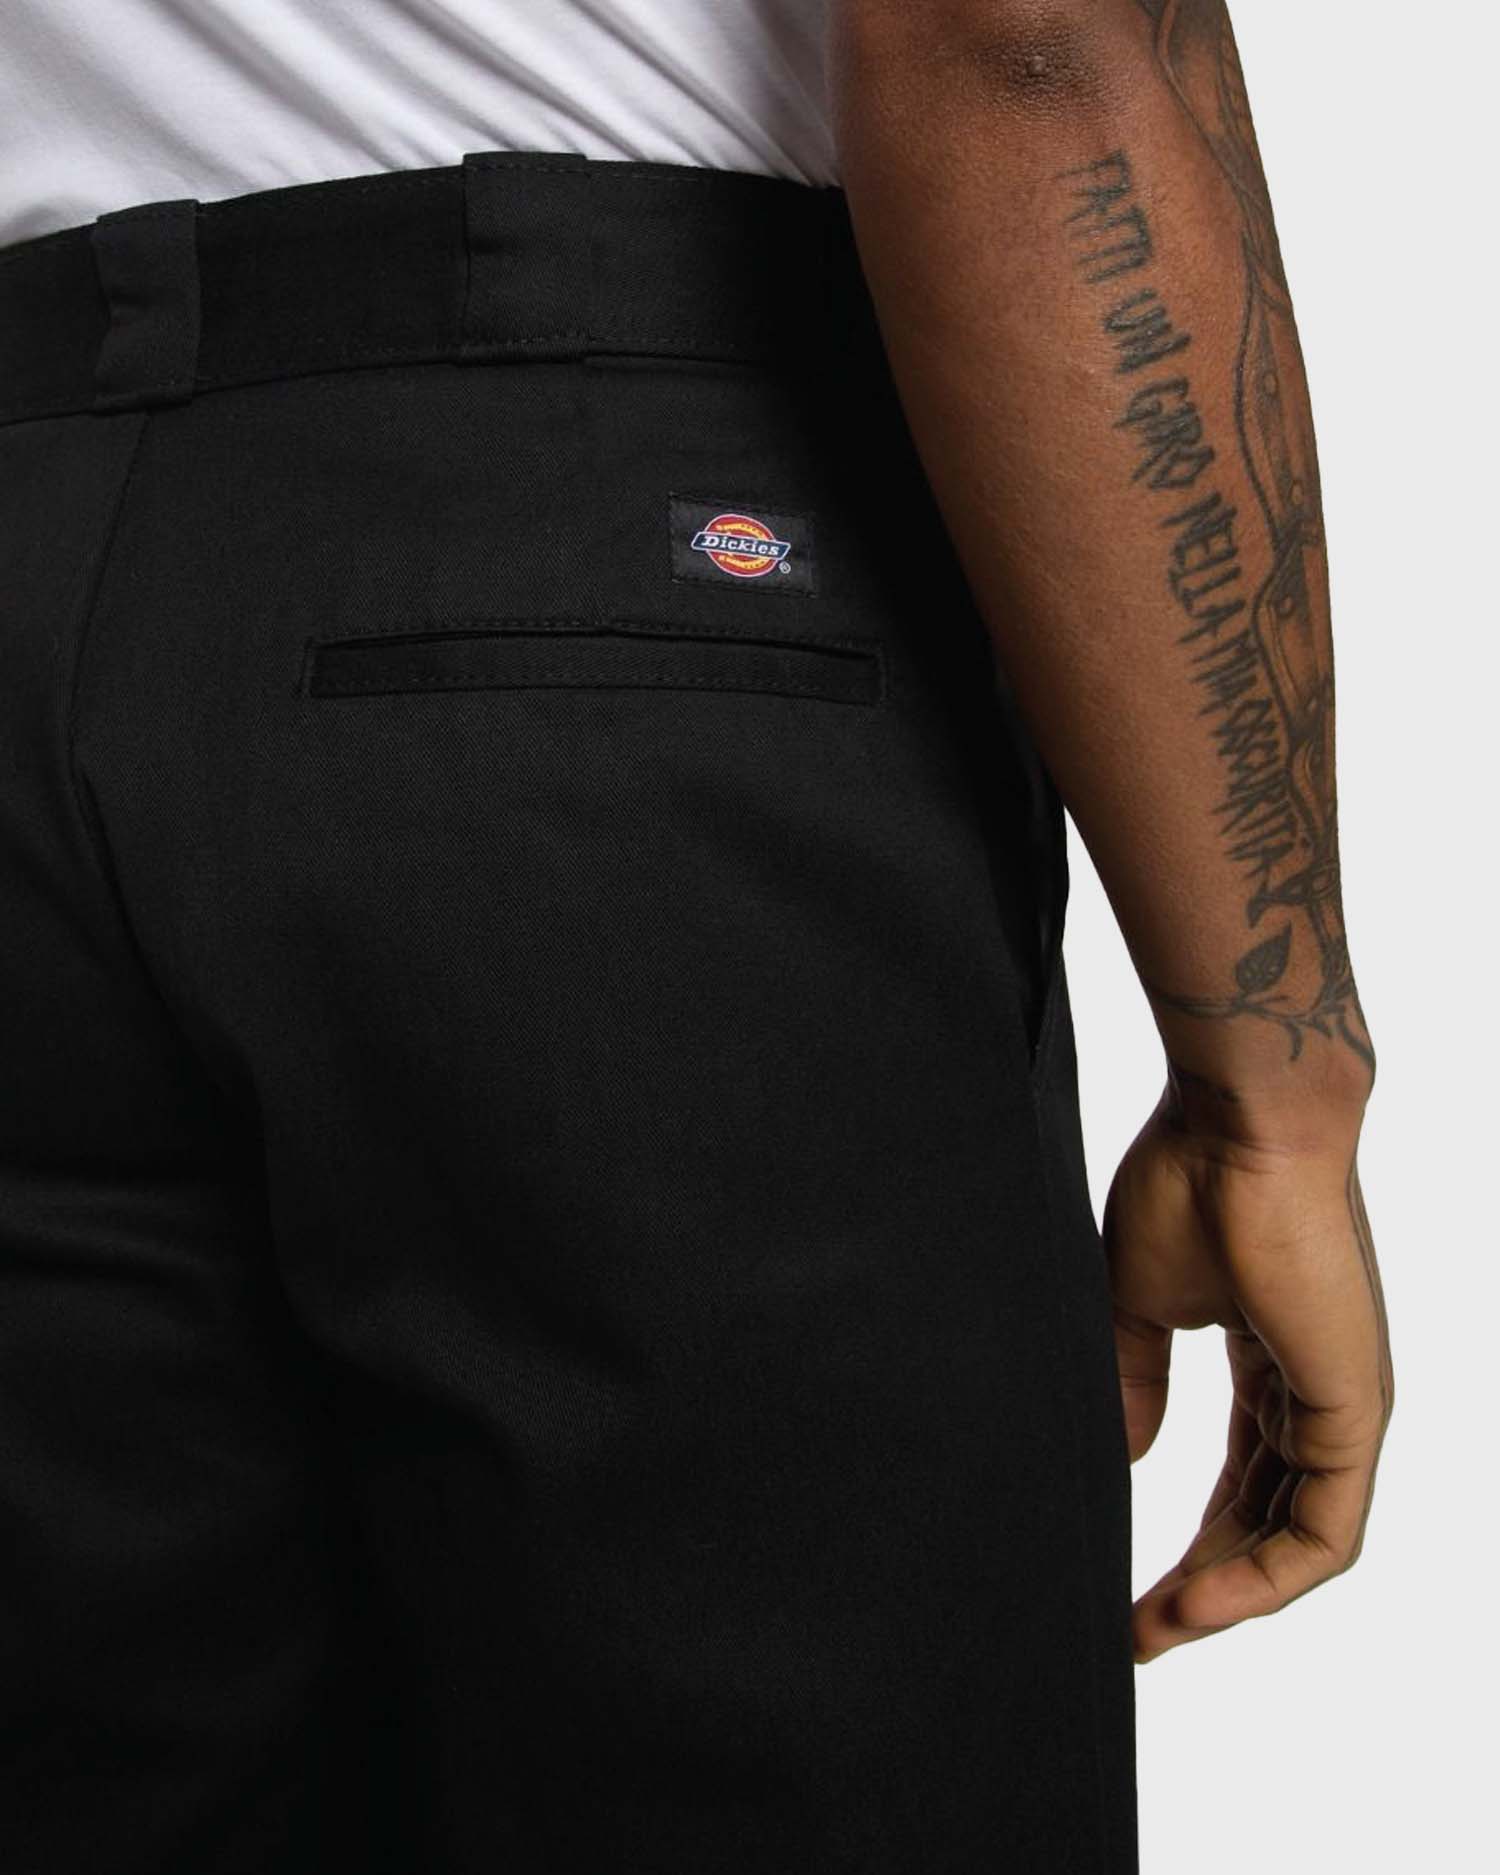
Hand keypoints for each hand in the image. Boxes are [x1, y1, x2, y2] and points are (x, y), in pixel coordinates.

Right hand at [1102, 1065, 1393, 1664]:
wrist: (1238, 1121)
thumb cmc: (1188, 1181)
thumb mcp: (1140, 1302)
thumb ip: (1136, 1379)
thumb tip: (1125, 1455)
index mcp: (1270, 1363)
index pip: (1237, 1481)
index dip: (1185, 1541)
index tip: (1125, 1589)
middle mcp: (1315, 1393)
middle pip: (1264, 1521)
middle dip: (1202, 1586)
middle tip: (1134, 1632)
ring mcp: (1342, 1404)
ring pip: (1297, 1540)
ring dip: (1229, 1597)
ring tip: (1155, 1630)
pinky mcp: (1354, 1409)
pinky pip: (1324, 1529)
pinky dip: (1266, 1578)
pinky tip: (1202, 1604)